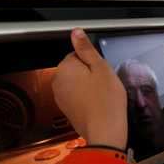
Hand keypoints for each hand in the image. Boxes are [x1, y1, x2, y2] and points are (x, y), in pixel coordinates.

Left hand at [52, 29, 127, 149]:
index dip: (93, 62)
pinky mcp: (65, 109)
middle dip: (89, 74)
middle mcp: (57, 81)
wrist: (104, 132)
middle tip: (104, 85)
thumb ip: (86, 49)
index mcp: (65, 68)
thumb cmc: (106, 99)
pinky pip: (75, 96)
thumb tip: (75, 32)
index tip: (102, 73)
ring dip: (87, 86)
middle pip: (75, 69)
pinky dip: (85, 98)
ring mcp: (60, 97)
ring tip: (101, 96)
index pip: (77, 54)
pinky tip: (96, 104)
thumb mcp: (101, 68)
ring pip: (76, 83)